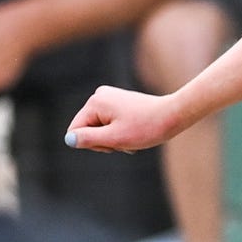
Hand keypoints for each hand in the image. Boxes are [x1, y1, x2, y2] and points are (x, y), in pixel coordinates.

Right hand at [65, 85, 188, 152]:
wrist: (173, 116)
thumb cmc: (146, 128)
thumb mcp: (115, 138)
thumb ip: (89, 139)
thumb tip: (68, 140)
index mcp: (95, 103)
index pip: (76, 130)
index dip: (92, 144)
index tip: (113, 145)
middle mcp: (99, 96)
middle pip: (88, 128)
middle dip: (104, 140)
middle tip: (125, 143)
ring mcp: (109, 97)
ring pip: (100, 127)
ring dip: (114, 138)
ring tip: (132, 138)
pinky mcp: (119, 101)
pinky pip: (110, 122)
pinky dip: (120, 132)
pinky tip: (134, 133)